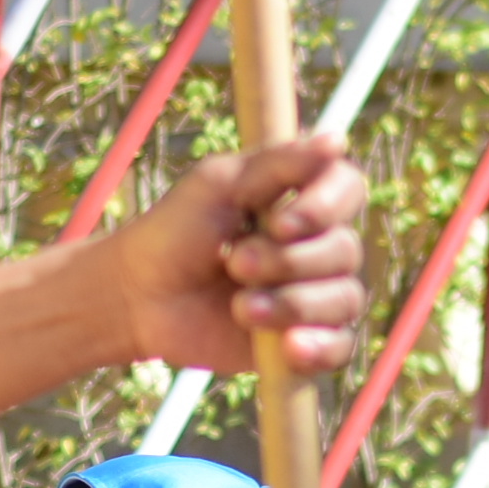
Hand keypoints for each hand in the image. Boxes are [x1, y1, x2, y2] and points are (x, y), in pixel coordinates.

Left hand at [121, 136, 368, 376]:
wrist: (140, 297)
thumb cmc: (176, 231)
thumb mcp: (220, 185)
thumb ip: (279, 164)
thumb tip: (339, 139)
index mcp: (301, 199)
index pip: (348, 190)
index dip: (325, 207)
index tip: (278, 222)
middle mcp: (316, 245)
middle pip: (344, 251)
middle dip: (287, 261)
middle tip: (234, 262)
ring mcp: (314, 295)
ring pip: (343, 300)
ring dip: (292, 303)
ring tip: (239, 307)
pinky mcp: (304, 342)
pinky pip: (339, 347)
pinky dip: (319, 348)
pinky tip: (288, 347)